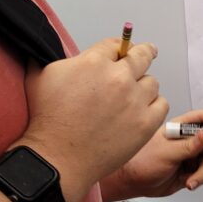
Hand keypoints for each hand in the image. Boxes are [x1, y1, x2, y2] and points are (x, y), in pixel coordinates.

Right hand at [21, 38, 168, 201]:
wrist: (58, 157)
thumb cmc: (48, 121)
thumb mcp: (40, 76)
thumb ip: (57, 57)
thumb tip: (52, 43)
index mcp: (94, 62)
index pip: (116, 45)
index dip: (119, 48)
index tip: (123, 52)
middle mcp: (118, 78)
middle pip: (142, 55)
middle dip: (142, 54)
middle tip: (146, 54)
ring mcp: (134, 101)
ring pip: (152, 82)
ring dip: (143, 87)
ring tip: (131, 97)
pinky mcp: (145, 123)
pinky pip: (162, 104)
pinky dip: (153, 106)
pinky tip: (142, 111)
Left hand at [104, 110, 202, 199]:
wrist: (134, 181)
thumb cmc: (141, 161)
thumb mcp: (166, 152)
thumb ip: (188, 145)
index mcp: (180, 128)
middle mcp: (187, 140)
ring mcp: (189, 155)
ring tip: (192, 181)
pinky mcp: (190, 169)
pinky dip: (199, 179)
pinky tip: (189, 183)